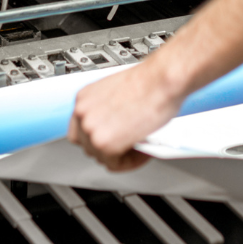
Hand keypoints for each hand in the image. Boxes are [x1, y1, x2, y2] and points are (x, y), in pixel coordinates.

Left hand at [68, 58, 185, 171]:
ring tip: (139, 146)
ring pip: (101, 157)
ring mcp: (90, 128)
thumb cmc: (150, 81)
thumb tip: (115, 127)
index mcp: (84, 98)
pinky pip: (115, 164)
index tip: (113, 138)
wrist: (162, 79)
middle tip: (129, 145)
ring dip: (121, 155)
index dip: (98, 137)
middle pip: (87, 145)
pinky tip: (143, 150)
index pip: (80, 128)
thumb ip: (109, 112)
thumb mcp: (118, 94)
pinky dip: (131, 162)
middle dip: (110, 148)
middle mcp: (82, 112)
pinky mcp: (104, 143)